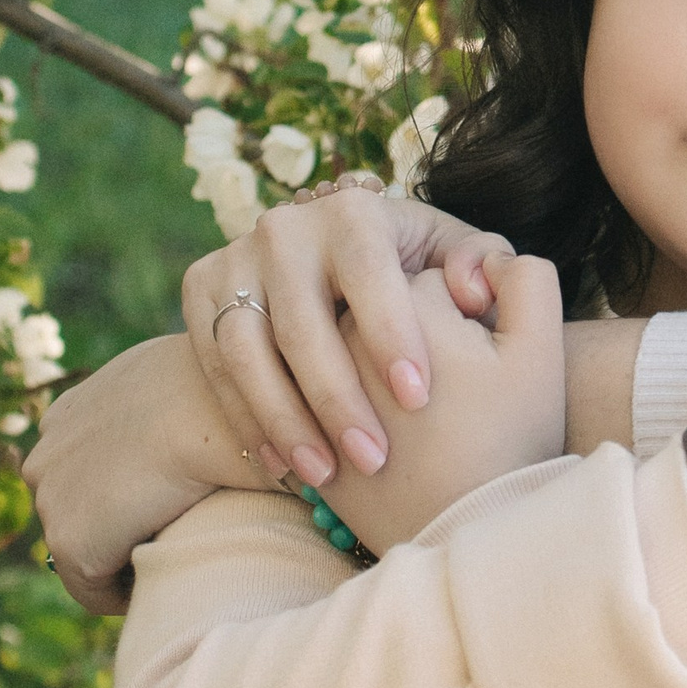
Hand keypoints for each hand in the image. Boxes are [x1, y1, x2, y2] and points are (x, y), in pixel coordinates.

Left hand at [28, 333, 269, 613]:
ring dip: (126, 560)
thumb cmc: (218, 391)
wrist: (208, 408)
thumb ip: (165, 408)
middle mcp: (44, 459)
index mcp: (66, 419)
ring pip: (87, 554)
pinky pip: (96, 592)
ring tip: (178, 561)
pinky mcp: (70, 545)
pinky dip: (131, 594)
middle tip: (176, 541)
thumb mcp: (180, 384)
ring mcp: (50, 503)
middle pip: (79, 516)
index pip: (82, 476)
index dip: (124, 501)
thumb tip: (203, 422)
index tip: (168, 514)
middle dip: (121, 532)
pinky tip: (172, 581)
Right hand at [182, 189, 519, 487]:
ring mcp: (235, 256)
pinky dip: (247, 419)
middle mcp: (286, 227)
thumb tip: (472, 288)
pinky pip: (213, 365)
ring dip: (284, 420)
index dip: (391, 334)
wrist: (329, 270)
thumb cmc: (412, 276)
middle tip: (374, 460)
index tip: (419, 399)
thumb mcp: (452, 261)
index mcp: (354, 211)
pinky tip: (284, 467)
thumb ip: (485, 267)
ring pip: (246, 349)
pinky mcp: (201, 288)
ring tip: (325, 476)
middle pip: (302, 322)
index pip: (369, 272)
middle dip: (338, 399)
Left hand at [309, 260, 568, 548]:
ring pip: (342, 356)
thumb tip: (474, 264)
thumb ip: (521, 275)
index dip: (459, 314)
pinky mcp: (297, 434)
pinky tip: (383, 440)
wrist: (473, 531)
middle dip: (408, 340)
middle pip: (374, 312)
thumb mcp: (540, 347)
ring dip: (369, 375)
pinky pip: (312, 405)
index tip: (479, 353)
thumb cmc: (511, 440)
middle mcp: (343, 334)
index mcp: (399, 302)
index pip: (422, 279)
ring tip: (418, 422)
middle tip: (453, 391)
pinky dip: (335, 414)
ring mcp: (311, 384)